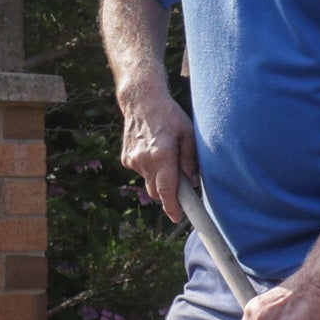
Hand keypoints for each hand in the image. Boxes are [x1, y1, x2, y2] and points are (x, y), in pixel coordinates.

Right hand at [117, 77, 191, 222]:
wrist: (141, 101)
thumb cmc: (169, 115)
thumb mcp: (188, 133)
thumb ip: (191, 159)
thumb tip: (193, 182)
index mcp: (162, 155)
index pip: (166, 190)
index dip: (172, 207)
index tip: (177, 217)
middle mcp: (145, 161)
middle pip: (156, 192)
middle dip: (167, 193)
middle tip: (178, 179)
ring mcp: (133, 161)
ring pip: (148, 181)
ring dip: (158, 177)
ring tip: (165, 154)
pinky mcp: (126, 159)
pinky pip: (141, 171)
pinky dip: (149, 168)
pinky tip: (153, 149)